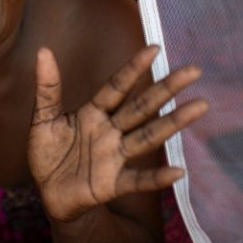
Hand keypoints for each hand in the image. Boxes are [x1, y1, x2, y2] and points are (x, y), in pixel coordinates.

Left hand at [27, 46, 207, 221]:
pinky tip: (178, 171)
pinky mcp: (113, 183)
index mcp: (93, 113)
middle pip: (141, 107)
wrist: (48, 193)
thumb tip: (43, 51)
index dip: (133, 69)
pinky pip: (138, 179)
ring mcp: (114, 156)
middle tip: (193, 70)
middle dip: (166, 89)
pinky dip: (156, 177)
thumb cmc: (48, 153)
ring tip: (200, 106)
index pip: (116, 87)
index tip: (154, 48)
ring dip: (173, 123)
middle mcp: (110, 131)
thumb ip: (47, 88)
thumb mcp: (43, 119)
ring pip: (148, 136)